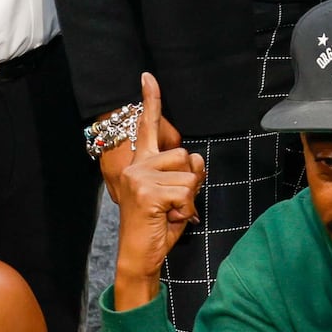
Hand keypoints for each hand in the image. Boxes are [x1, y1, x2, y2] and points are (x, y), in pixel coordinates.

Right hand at [106, 73, 206, 309]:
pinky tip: (169, 218)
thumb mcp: (174, 195)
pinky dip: (186, 209)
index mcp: (141, 164)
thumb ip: (183, 173)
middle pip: (186, 156)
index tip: (148, 76)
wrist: (139, 255)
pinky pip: (186, 192)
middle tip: (174, 203)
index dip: (151, 100)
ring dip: (189, 198)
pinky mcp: (147, 191)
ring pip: (189, 175)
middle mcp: (136, 166)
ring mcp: (139, 177)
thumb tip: (195, 161)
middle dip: (191, 181)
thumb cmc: (157, 225)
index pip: (147, 127)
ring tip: (170, 212)